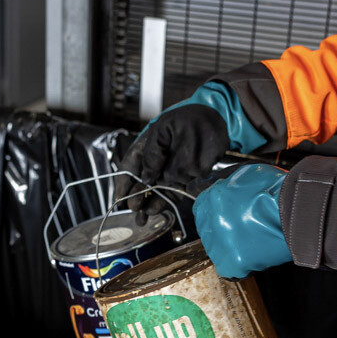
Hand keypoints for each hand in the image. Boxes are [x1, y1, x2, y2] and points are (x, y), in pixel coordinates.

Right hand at [114, 82, 266, 224]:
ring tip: (140, 218)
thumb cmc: (190, 120)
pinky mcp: (185, 180)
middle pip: (140, 183)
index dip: (123, 183)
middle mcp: (157, 162)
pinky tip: (153, 211)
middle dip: (134, 197)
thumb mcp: (165, 131)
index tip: (118, 198)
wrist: (218, 122)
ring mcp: (171, 172)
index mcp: (147, 148)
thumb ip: (153, 153)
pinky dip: (162, 203)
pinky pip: (171, 194)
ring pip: (154, 192)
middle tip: (133, 207)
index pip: (129, 167)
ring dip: (146, 205)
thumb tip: (145, 178)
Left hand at [192, 164, 290, 279]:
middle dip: (222, 230)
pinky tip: (255, 255)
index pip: (201, 208)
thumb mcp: (248, 174)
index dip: (214, 212)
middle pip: (208, 230)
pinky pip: (230, 269)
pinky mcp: (234, 262)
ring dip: (230, 248)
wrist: (301, 212)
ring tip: (253, 241)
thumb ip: (230, 184)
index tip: (224, 216)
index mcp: (214, 197)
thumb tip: (222, 188)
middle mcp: (213, 220)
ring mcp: (221, 243)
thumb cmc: (281, 192)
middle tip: (243, 229)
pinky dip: (241, 265)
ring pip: (217, 250)